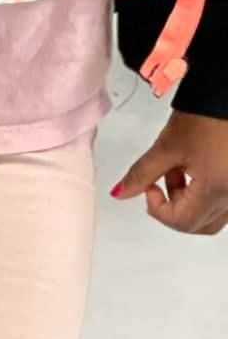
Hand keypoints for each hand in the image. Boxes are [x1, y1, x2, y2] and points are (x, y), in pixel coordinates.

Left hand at [112, 110, 227, 234]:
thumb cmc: (207, 114)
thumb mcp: (167, 146)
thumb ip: (141, 173)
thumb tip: (121, 192)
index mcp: (217, 190)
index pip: (181, 222)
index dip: (156, 208)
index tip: (147, 186)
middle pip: (199, 224)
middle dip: (174, 207)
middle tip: (161, 180)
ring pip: (212, 215)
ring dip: (190, 201)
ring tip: (179, 168)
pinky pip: (224, 201)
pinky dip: (205, 193)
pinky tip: (196, 168)